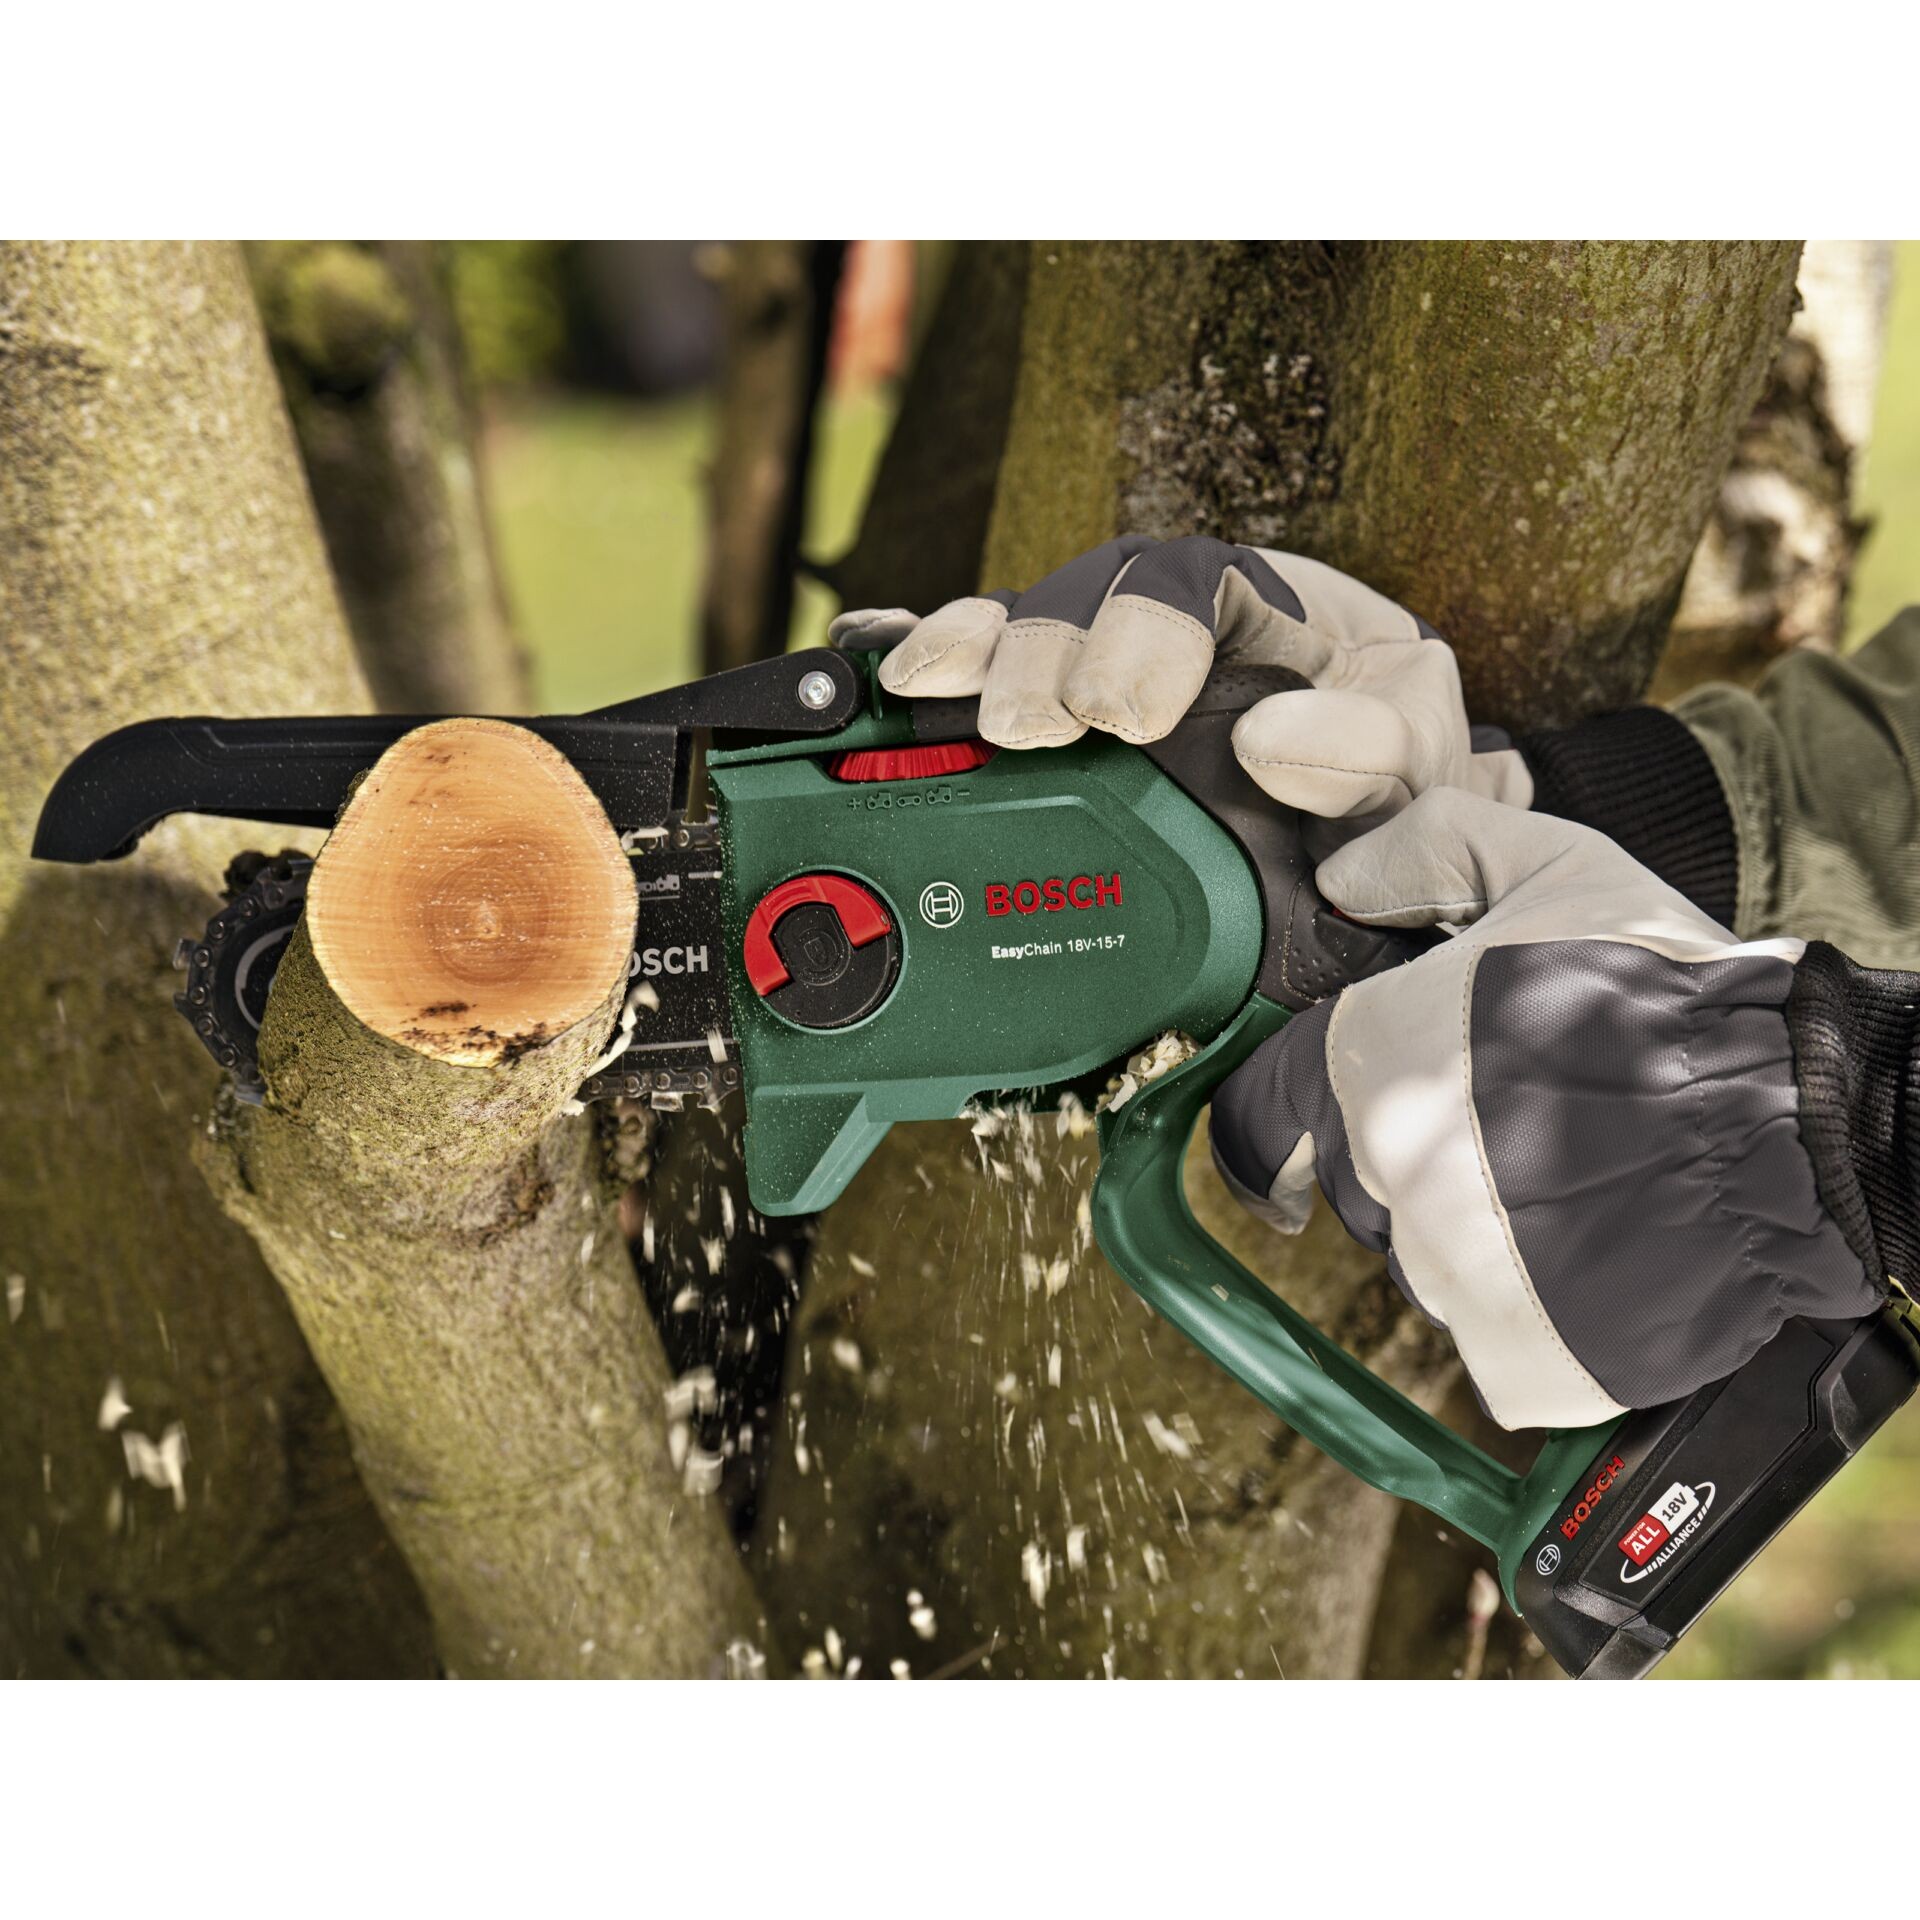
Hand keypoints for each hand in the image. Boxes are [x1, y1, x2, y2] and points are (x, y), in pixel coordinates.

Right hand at [834, 535, 1530, 844]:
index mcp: (1281, 612)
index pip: (1201, 579)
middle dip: (1046, 648)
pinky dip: (926, 672)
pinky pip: (983, 686)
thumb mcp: (1418, 772)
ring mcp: (1109, 674)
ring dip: (973, 654)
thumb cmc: (1398, 797)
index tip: (1127, 715)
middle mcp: (1183, 628)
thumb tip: (1273, 746)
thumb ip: (1375, 755)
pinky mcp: (1058, 738)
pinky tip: (877, 673)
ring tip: (929, 694)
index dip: (1149, 630)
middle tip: (1027, 724)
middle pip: (1093, 592)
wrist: (1370, 861)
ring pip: (1026, 629)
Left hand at [1207, 789, 1880, 1429]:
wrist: (1785, 1122)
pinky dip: (1524, 1301)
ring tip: (1570, 1171)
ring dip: (1470, 1224)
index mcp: (1361, 1066)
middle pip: (1354, 1179)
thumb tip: (1347, 877)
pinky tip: (1587, 1246)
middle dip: (1411, 1150)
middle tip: (1511, 1115)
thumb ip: (1432, 849)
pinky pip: (1486, 1332)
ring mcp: (1439, 1273)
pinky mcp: (1507, 1351)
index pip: (1259, 1111)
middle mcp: (1379, 1176)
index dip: (1286, 1106)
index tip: (1319, 1115)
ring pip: (1421, 1255)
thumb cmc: (1660, 989)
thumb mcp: (1553, 866)